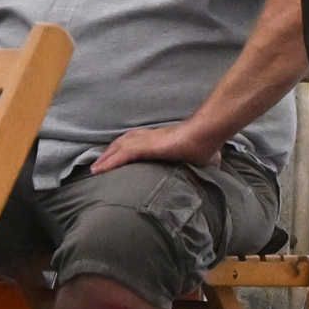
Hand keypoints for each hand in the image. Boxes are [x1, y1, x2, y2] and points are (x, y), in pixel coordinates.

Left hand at [89, 123, 221, 172]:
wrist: (205, 137)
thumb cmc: (205, 147)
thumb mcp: (202, 160)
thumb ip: (202, 165)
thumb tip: (213, 171)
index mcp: (159, 140)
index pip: (136, 143)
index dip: (124, 150)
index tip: (117, 159)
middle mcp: (148, 137)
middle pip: (122, 143)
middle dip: (110, 154)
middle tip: (99, 166)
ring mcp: (145, 140)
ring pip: (118, 148)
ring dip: (106, 158)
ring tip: (95, 169)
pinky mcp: (144, 146)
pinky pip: (121, 155)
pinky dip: (109, 162)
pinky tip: (99, 170)